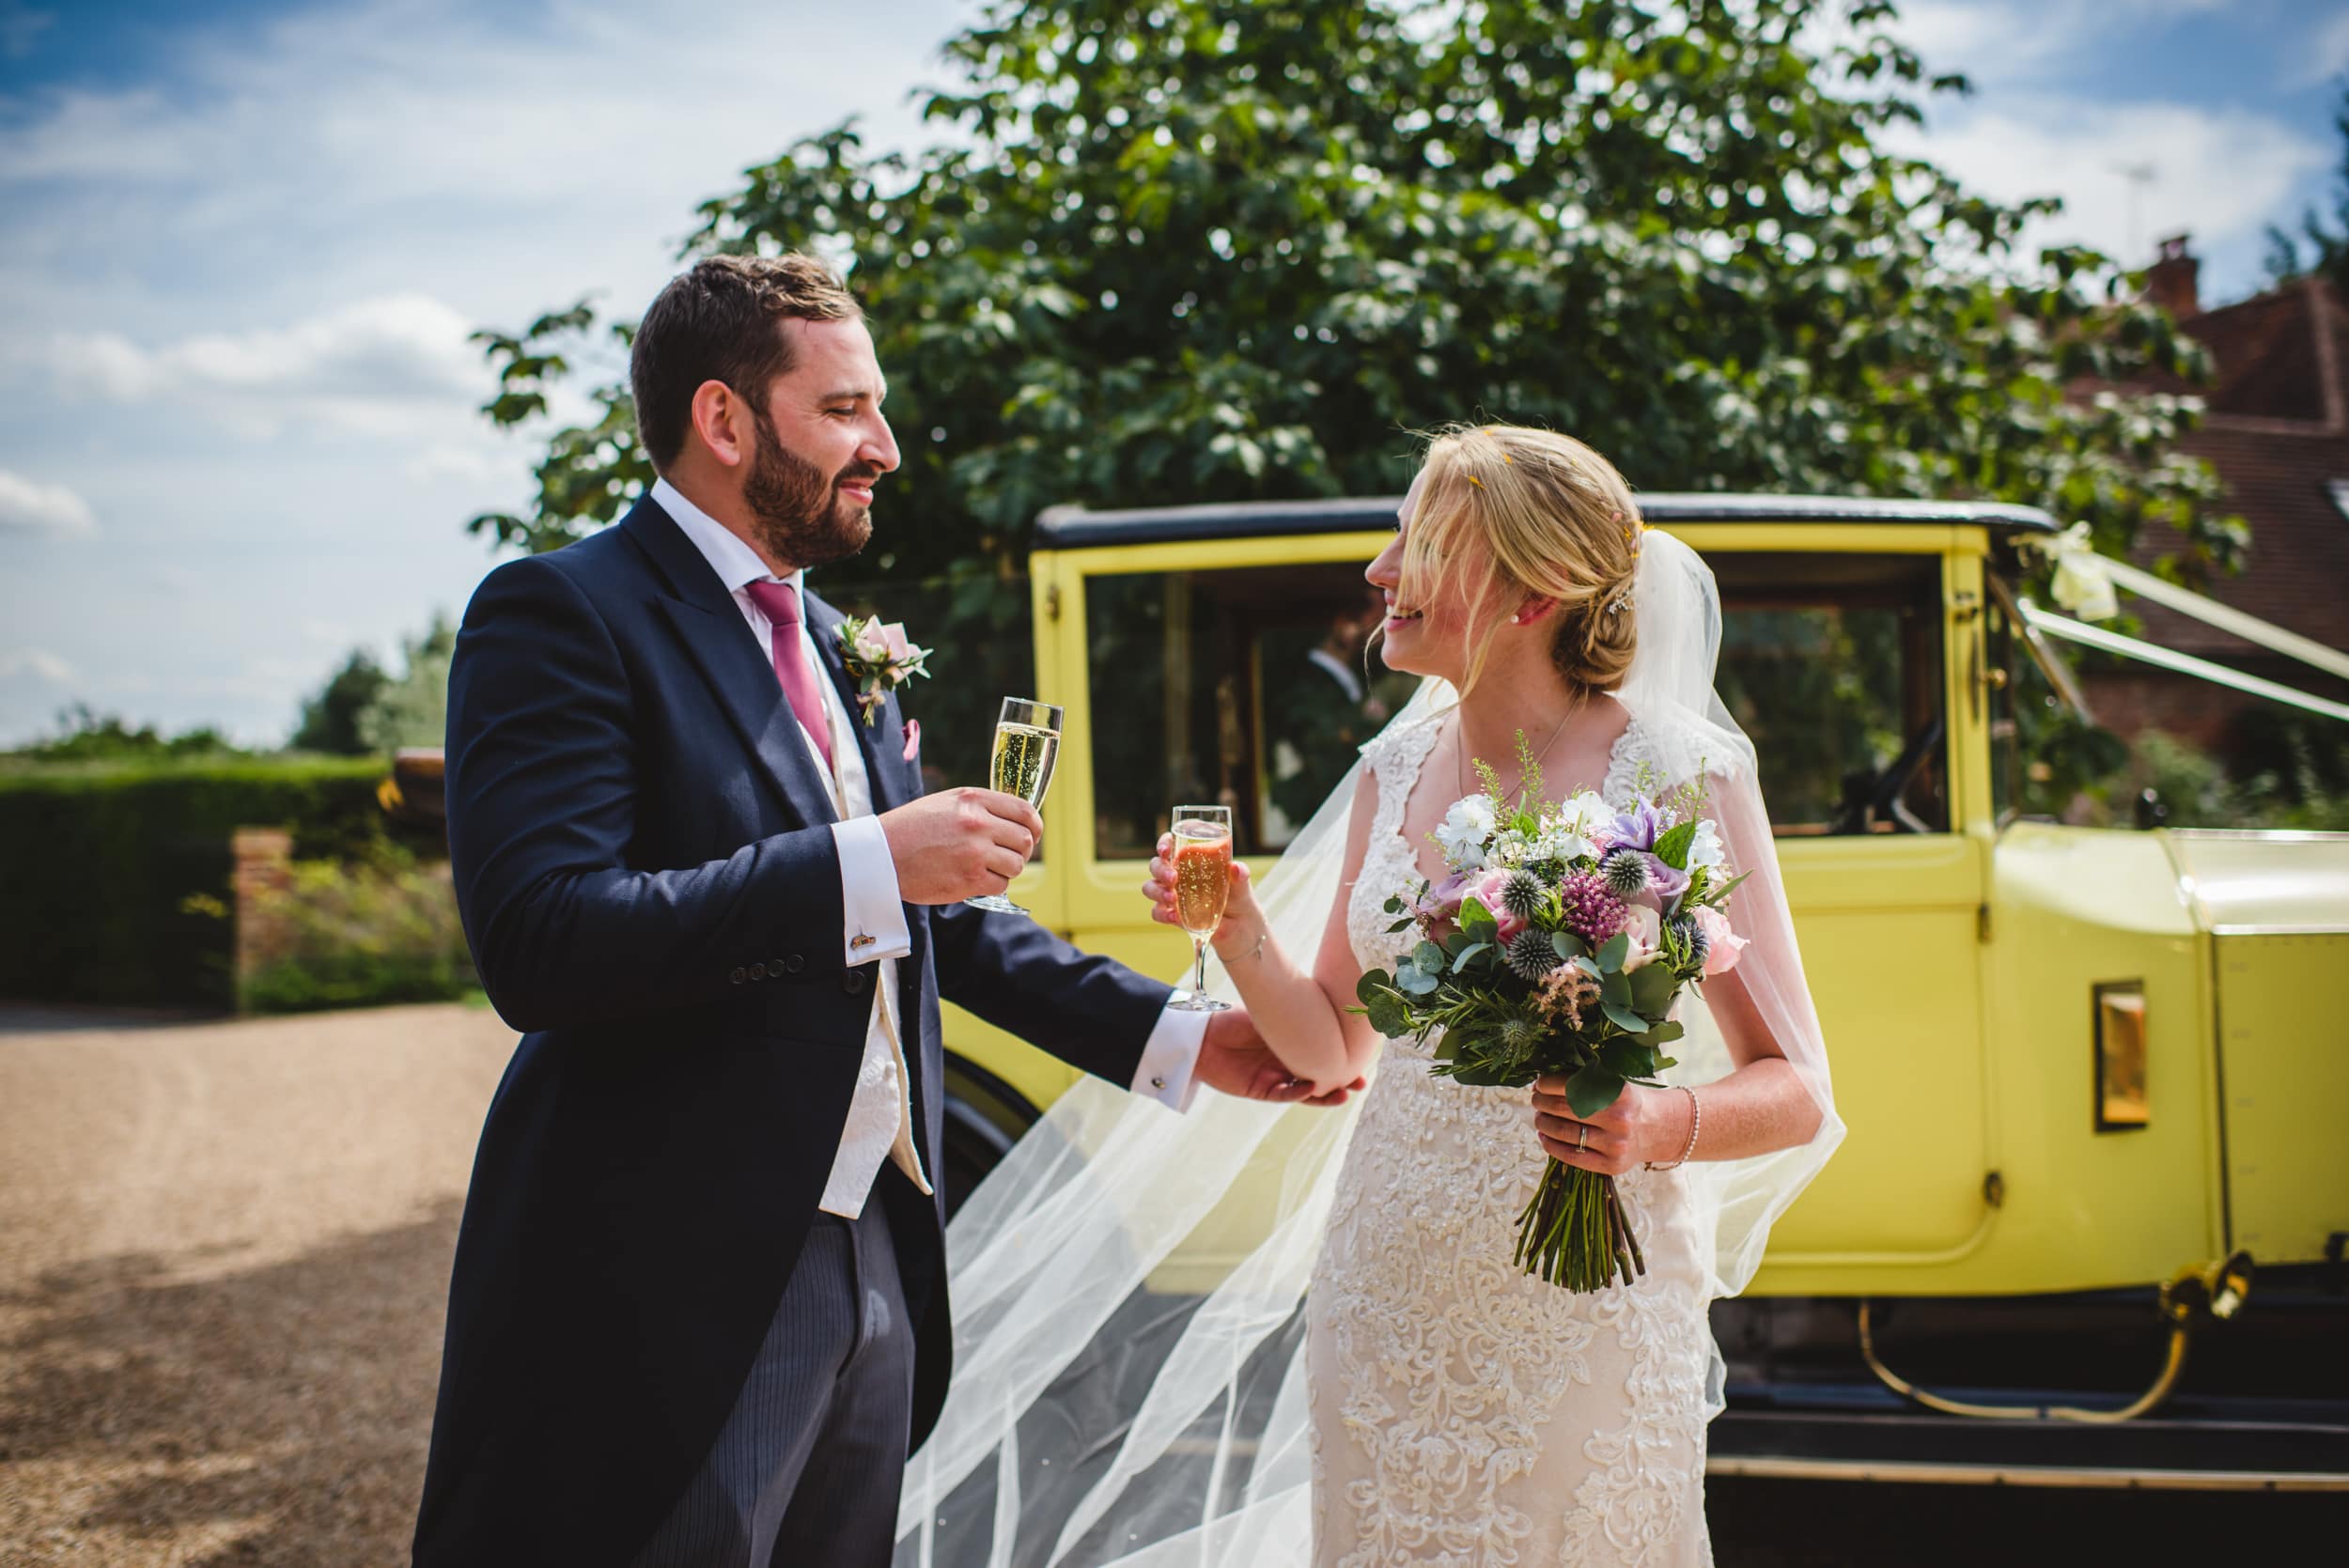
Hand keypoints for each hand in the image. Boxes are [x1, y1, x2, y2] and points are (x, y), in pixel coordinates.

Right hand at [877, 788, 1042, 904]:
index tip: (1032, 834)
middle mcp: (978, 823)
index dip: (1034, 826)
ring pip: (1016, 865)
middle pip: (1024, 840)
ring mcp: (975, 852)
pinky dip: (993, 885)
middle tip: (1007, 856)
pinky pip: (1000, 885)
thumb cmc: (911, 829)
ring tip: (986, 869)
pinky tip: (975, 880)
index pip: (1024, 811)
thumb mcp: (946, 803)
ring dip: (1006, 870)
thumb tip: (1012, 821)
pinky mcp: (969, 879)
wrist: (882, 855)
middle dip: (1020, 851)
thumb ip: (980, 808)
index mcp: (973, 799)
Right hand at [1142, 832, 1256, 941]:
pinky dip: (1162, 914)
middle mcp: (1177, 874)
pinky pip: (1157, 912)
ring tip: (1172, 899)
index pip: (1171, 844)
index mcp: (1191, 859)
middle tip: (1173, 878)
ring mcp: (1172, 895)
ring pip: (1150, 887)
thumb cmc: (1238, 896)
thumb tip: (1236, 868)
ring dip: (1157, 891)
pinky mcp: (1172, 915)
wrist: (1240, 926)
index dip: (1164, 843)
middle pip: (1156, 865)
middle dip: (1160, 870)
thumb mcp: (1241, 884)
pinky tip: (1174, 917)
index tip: (1166, 850)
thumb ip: (1240, 874)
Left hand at [1197, 1008, 1365, 1106]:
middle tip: (1360, 1081)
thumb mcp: (1269, 1014)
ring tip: (1344, 1094)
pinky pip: (1283, 1094)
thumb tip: (1327, 1002)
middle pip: (1319, 1075)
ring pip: (1306, 1090)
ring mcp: (1275, 1077)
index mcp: (1291, 1043)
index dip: (1341, 1058)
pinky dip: (1297, 1093)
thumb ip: (1294, 1015)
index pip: (1321, 1054)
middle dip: (1340, 1080)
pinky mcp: (1259, 1090)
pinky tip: (1311, 1088)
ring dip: (1324, 1094)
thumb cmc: (1233, 1018)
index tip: (1363, 1057)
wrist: (1201, 1033)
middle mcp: (1287, 1062)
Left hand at [1528, 1077, 1681, 1176]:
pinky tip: (1544, 1136)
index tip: (1539, 1083)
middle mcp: (1618, 1118)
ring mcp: (1615, 1145)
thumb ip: (1585, 1080)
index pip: (1571, 1085)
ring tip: (1538, 1117)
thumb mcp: (1614, 1083)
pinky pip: (1571, 1157)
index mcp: (1619, 1092)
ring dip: (1542, 1123)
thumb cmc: (1627, 1102)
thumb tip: (1542, 1081)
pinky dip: (1551, 1146)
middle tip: (1535, 1099)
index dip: (1548, 1084)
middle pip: (1563, 1108)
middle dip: (1542, 1102)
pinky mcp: (1611, 1165)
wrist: (1658, 1128)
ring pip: (1564, 1132)